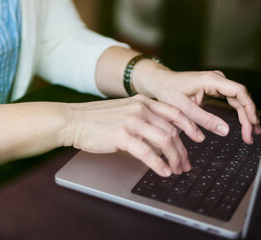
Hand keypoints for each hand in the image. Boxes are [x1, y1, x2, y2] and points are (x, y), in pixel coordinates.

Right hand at [63, 94, 205, 176]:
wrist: (74, 120)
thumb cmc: (97, 119)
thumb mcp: (125, 111)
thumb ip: (144, 118)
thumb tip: (162, 134)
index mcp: (142, 101)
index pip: (175, 111)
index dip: (190, 126)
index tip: (200, 138)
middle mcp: (140, 108)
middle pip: (172, 130)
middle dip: (183, 150)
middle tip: (186, 164)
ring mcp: (131, 120)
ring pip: (164, 141)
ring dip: (174, 159)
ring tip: (176, 170)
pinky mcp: (122, 135)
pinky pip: (147, 153)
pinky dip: (159, 165)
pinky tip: (163, 172)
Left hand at [135, 65, 260, 143]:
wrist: (159, 82)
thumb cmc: (168, 90)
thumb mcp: (184, 108)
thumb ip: (204, 120)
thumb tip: (225, 131)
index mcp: (210, 80)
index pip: (238, 91)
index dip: (249, 108)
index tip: (252, 124)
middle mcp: (216, 79)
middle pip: (241, 97)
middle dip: (248, 116)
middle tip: (250, 136)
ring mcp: (216, 83)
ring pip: (238, 99)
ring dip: (245, 116)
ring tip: (250, 133)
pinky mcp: (214, 88)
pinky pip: (232, 100)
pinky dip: (238, 112)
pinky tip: (243, 124)